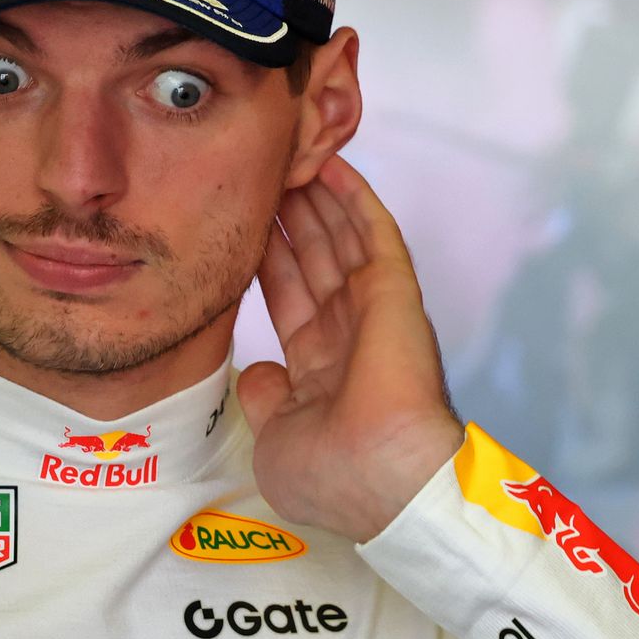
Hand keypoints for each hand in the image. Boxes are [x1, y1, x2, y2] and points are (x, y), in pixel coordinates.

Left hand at [238, 154, 463, 542]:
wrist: (382, 482)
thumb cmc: (334, 477)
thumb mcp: (277, 438)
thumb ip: (266, 398)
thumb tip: (259, 372)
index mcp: (323, 368)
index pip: (290, 299)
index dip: (268, 261)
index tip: (243, 228)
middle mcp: (350, 334)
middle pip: (313, 260)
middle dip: (289, 219)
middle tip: (262, 174)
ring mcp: (375, 311)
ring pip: (341, 238)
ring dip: (317, 199)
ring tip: (291, 156)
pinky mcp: (395, 293)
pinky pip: (374, 234)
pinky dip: (356, 199)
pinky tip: (334, 166)